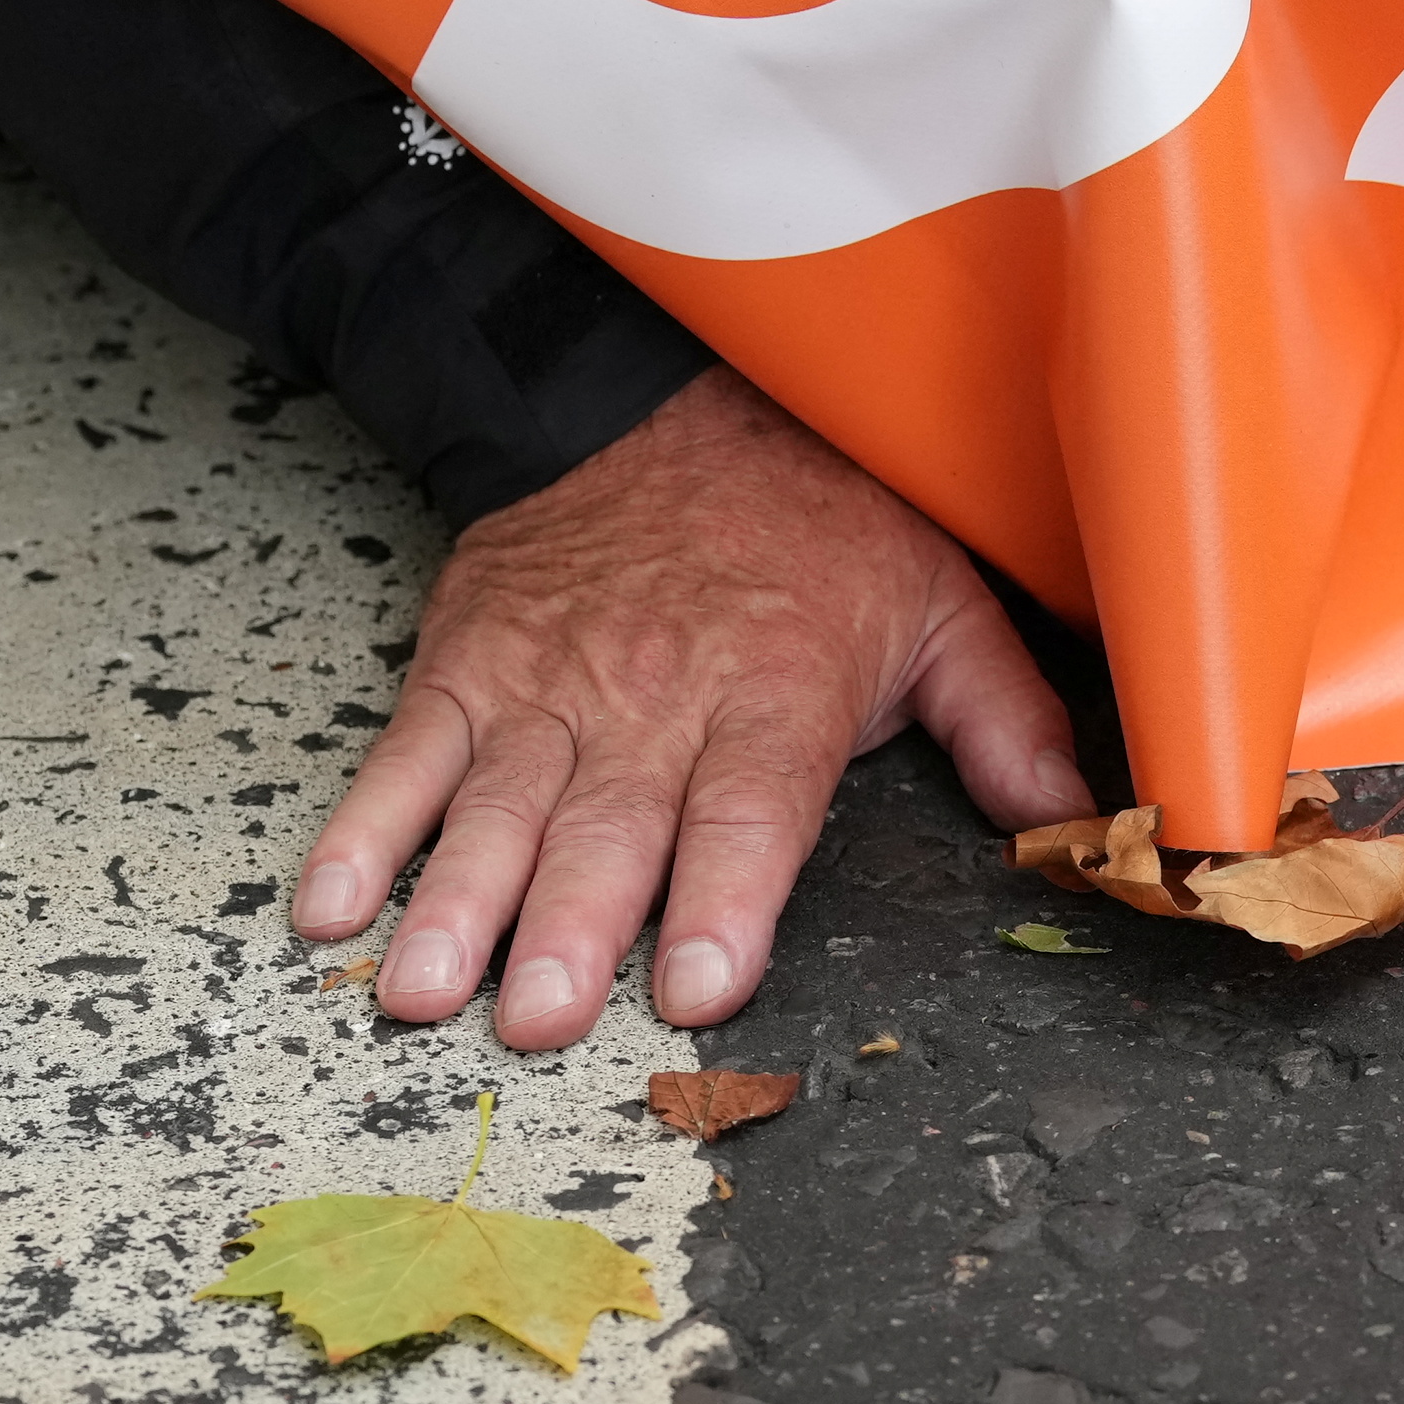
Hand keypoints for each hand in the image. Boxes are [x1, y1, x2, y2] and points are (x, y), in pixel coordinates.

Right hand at [295, 364, 1094, 1047]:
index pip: (750, 807)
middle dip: (573, 924)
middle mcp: (654, 693)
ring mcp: (547, 682)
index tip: (696, 985)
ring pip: (499, 803)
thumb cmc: (810, 512)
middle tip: (541, 1013)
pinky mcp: (469, 664)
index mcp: (776, 687)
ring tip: (423, 987)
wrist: (658, 390)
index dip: (724, 898)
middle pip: (611, 823)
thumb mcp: (937, 594)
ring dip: (458, 900)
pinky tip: (332, 906)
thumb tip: (1071, 825)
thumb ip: (1002, 717)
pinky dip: (366, 827)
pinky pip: (409, 751)